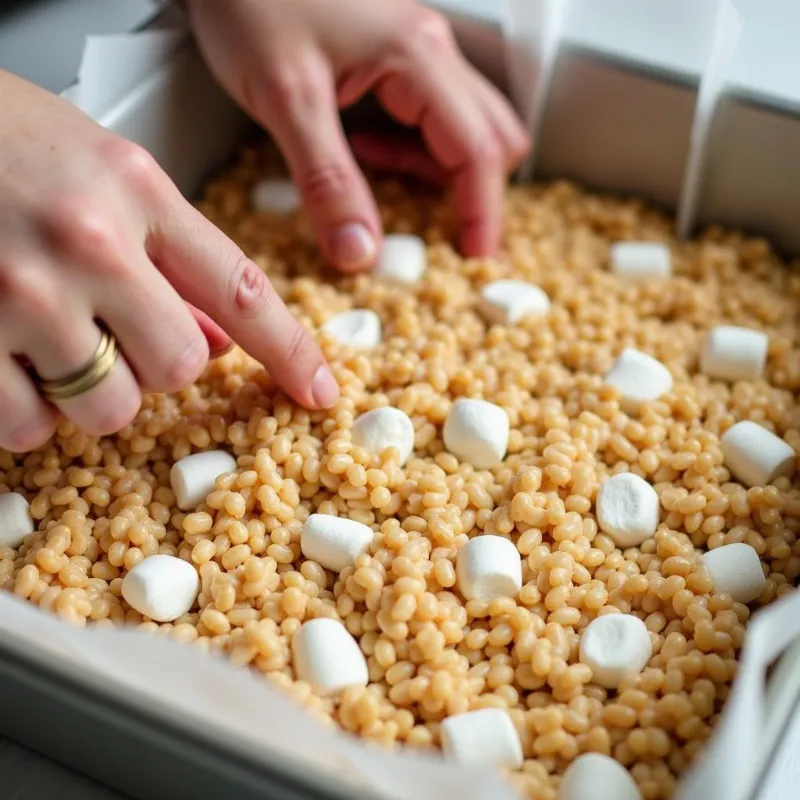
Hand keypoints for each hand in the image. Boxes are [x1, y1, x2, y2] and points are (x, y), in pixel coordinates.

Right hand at [0, 70, 338, 451]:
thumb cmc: (2, 138)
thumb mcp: (104, 171)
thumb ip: (168, 257)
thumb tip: (217, 340)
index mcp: (138, 191)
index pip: (244, 290)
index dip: (290, 351)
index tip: (317, 388)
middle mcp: (89, 243)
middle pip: (179, 366)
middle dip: (157, 367)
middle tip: (118, 335)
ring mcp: (23, 293)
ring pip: (108, 407)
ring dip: (93, 395)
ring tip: (56, 347)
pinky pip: (27, 424)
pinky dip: (28, 414)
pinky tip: (13, 365)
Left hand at [187, 0, 528, 269]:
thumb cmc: (252, 2)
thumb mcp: (287, 99)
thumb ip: (327, 180)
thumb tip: (360, 252)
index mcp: (418, 57)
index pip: (478, 149)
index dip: (484, 211)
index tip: (474, 258)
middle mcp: (431, 51)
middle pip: (489, 136)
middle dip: (471, 191)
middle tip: (435, 235)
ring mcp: (417, 52)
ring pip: (464, 128)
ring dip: (436, 171)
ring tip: (380, 184)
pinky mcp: (395, 58)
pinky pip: (430, 116)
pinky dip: (411, 149)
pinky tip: (365, 152)